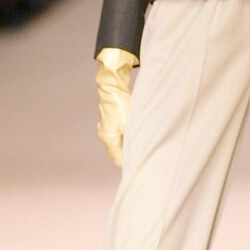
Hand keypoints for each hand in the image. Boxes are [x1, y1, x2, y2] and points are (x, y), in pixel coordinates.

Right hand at [95, 47, 138, 165]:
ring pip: (119, 144)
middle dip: (131, 154)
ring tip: (142, 143)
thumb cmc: (122, 105)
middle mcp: (104, 136)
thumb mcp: (131, 125)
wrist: (113, 88)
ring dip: (129, 144)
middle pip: (118, 153)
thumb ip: (135, 140)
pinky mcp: (109, 124)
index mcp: (108, 139)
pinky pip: (118, 136)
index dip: (131, 162)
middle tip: (145, 154)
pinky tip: (136, 134)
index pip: (119, 160)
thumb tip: (142, 152)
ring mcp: (105, 130)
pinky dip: (126, 137)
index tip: (143, 161)